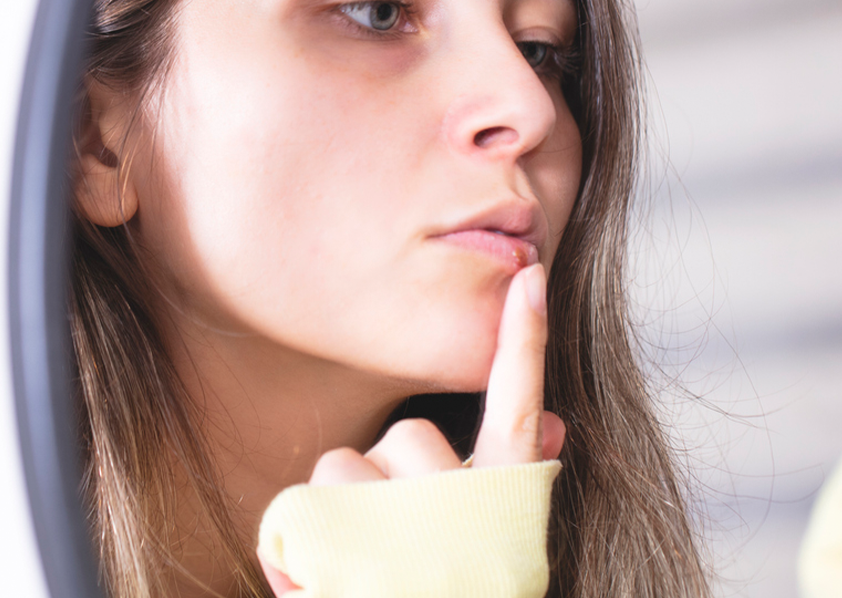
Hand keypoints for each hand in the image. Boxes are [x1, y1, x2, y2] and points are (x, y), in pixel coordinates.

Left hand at [258, 263, 565, 594]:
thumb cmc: (465, 588)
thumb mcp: (505, 543)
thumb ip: (513, 479)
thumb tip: (554, 423)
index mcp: (507, 497)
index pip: (520, 399)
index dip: (524, 337)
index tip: (529, 275)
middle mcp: (467, 503)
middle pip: (398, 436)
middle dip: (380, 480)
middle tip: (391, 547)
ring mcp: (407, 532)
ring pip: (338, 470)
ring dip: (331, 518)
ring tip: (356, 582)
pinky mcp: (347, 571)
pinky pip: (295, 523)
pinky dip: (287, 553)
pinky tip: (312, 594)